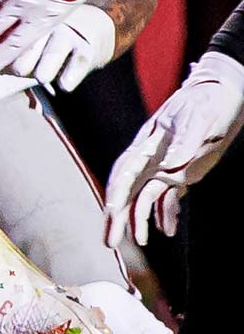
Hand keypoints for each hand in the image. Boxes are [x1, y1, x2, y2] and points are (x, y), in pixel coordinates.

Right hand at [105, 52, 243, 246]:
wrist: (224, 90)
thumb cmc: (209, 99)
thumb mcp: (200, 116)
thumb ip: (186, 142)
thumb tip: (168, 168)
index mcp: (149, 143)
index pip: (125, 171)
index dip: (116, 193)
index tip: (111, 212)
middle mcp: (151, 158)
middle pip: (127, 189)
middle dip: (115, 216)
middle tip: (109, 241)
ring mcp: (165, 166)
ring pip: (143, 196)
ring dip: (138, 219)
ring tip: (137, 243)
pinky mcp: (182, 172)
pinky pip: (166, 196)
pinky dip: (164, 213)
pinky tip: (165, 231)